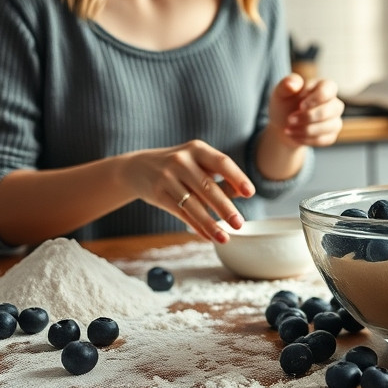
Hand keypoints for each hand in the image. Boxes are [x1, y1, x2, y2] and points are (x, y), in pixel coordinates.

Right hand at [118, 140, 253, 241]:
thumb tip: (240, 193)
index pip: (222, 162)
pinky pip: (181, 213)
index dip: (237, 178)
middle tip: (239, 223)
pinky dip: (196, 226)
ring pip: (193, 204)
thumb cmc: (179, 167)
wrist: (138, 168)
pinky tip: (208, 236)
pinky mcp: (158, 194)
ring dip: (210, 224)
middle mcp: (181, 161)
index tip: (250, 193)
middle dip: (224, 207)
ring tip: (225, 238)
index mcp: (197, 149)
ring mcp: (167, 177)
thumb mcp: (198, 163)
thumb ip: (219, 176)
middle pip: (207, 187)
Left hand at [268, 73, 344, 147]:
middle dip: (309, 117)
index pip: (329, 89)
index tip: (300, 106)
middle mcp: (333, 102)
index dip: (316, 99)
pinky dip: (307, 139)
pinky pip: (325, 139)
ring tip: (288, 129)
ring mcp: (335, 119)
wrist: (283, 124)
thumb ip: (286, 85)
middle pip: (332, 109)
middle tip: (290, 119)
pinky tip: (294, 136)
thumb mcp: (280, 93)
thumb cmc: (284, 104)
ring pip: (330, 126)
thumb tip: (293, 84)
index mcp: (323, 86)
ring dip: (306, 130)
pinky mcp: (331, 134)